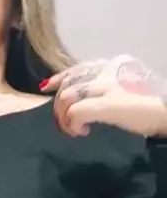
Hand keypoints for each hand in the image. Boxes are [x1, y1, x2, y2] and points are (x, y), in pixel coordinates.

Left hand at [40, 55, 166, 137]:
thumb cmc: (151, 106)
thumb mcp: (126, 90)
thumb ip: (106, 89)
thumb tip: (82, 101)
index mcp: (114, 65)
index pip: (78, 68)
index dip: (59, 78)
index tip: (47, 87)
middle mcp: (108, 71)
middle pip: (69, 83)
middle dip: (58, 104)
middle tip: (63, 122)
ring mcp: (108, 86)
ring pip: (68, 96)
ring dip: (64, 116)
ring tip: (73, 130)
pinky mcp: (109, 104)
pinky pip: (77, 111)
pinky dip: (73, 123)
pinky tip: (81, 131)